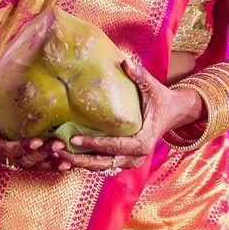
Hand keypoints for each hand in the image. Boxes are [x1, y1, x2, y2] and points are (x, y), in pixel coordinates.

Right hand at [0, 83, 66, 171]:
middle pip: (23, 160)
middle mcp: (1, 154)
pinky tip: (67, 162)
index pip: (6, 149)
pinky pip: (37, 162)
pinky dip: (52, 163)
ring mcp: (12, 156)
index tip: (37, 141)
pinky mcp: (21, 153)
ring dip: (50, 163)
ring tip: (68, 160)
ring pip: (32, 164)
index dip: (21, 147)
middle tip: (59, 144)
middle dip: (42, 155)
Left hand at [48, 55, 180, 173]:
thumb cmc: (161, 100)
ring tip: (56, 154)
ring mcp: (128, 161)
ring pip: (100, 167)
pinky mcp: (122, 160)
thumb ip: (140, 76)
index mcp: (143, 142)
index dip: (95, 144)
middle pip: (103, 163)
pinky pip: (101, 165)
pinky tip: (65, 157)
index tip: (74, 139)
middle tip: (57, 149)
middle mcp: (135, 157)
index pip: (115, 146)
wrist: (172, 114)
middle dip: (80, 159)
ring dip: (78, 162)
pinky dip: (84, 162)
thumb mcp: (153, 88)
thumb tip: (126, 62)